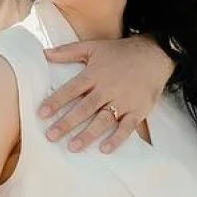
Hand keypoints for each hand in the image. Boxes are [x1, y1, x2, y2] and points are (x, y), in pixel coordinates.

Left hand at [41, 36, 173, 152]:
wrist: (155, 54)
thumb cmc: (119, 53)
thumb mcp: (93, 47)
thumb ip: (67, 52)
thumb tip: (43, 53)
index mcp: (95, 74)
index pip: (72, 89)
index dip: (57, 101)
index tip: (41, 114)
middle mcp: (108, 88)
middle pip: (85, 108)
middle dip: (67, 123)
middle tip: (51, 136)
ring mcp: (124, 100)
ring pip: (104, 120)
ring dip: (88, 134)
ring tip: (73, 146)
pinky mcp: (139, 110)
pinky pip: (127, 127)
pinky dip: (117, 139)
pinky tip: (105, 149)